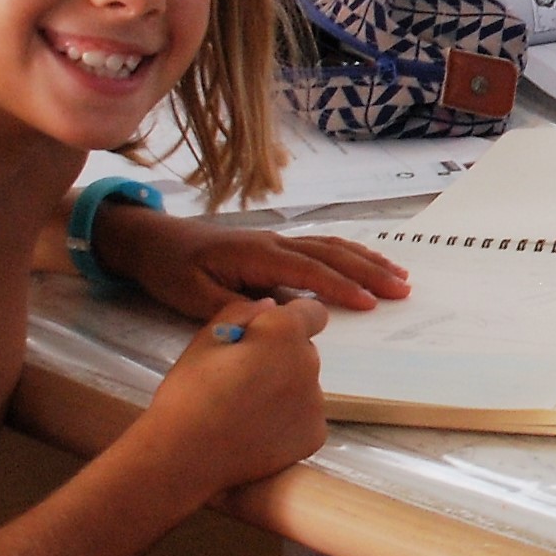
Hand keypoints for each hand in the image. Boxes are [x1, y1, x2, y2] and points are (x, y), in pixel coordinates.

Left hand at [97, 206, 409, 318]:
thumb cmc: (171, 271)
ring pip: (332, 246)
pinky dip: (349, 253)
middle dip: (369, 272)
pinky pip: (321, 246)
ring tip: (398, 275)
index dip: (341, 287)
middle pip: (331, 255)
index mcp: (256, 255)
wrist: (152, 241)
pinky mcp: (275, 246)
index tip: (371, 303)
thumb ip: (236, 307)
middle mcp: (273, 243)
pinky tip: (365, 262)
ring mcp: (276, 241)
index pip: (309, 271)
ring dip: (366, 260)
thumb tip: (277, 314)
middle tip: (403, 289)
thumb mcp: (193, 297)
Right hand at [138, 297, 331, 500]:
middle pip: (303, 351)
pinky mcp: (316, 435)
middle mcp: (310, 363)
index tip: (268, 335)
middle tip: (242, 379)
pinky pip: (305, 418)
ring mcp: (316, 402)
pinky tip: (256, 432)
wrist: (187, 456)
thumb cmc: (190, 393)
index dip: (291, 319)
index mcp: (284, 333)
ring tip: (245, 410)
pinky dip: (287, 422)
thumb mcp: (204, 341)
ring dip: (284, 390)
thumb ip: (240, 313)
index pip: (312, 313)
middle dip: (281, 357)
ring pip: (303, 386)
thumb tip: (269, 306)